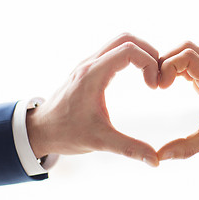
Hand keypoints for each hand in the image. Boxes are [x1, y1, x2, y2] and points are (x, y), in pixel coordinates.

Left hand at [26, 33, 159, 166]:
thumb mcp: (99, 142)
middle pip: (126, 39)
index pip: (128, 50)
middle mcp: (90, 63)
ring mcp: (88, 64)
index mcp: (92, 75)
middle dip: (148, 52)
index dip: (149, 63)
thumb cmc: (66, 134)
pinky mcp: (89, 69)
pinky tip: (138, 75)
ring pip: (119, 42)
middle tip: (157, 75)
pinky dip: (130, 57)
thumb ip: (129, 149)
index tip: (154, 86)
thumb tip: (155, 161)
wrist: (41, 129)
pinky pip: (113, 51)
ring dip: (140, 53)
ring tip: (150, 75)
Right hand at [157, 41, 198, 160]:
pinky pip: (192, 61)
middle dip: (166, 60)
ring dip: (172, 62)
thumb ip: (185, 148)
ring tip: (162, 83)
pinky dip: (178, 67)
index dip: (168, 66)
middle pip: (187, 48)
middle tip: (158, 83)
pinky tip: (171, 83)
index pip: (188, 56)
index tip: (160, 87)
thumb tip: (160, 156)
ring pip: (190, 51)